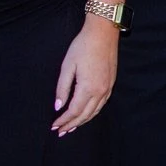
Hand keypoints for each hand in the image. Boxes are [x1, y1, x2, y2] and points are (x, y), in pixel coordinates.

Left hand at [53, 15, 118, 134]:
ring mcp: (107, 88)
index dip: (63, 120)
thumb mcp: (67, 66)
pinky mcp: (111, 84)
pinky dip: (92, 113)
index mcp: (88, 88)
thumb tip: (58, 106)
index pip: (74, 111)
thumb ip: (62, 88)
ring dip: (82, 121)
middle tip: (60, 131)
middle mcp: (100, 91)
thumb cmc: (83, 47)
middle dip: (72, 125)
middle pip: (85, 115)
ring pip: (94, 112)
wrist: (103, 33)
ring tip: (71, 127)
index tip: (54, 126)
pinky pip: (101, 105)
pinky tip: (86, 114)